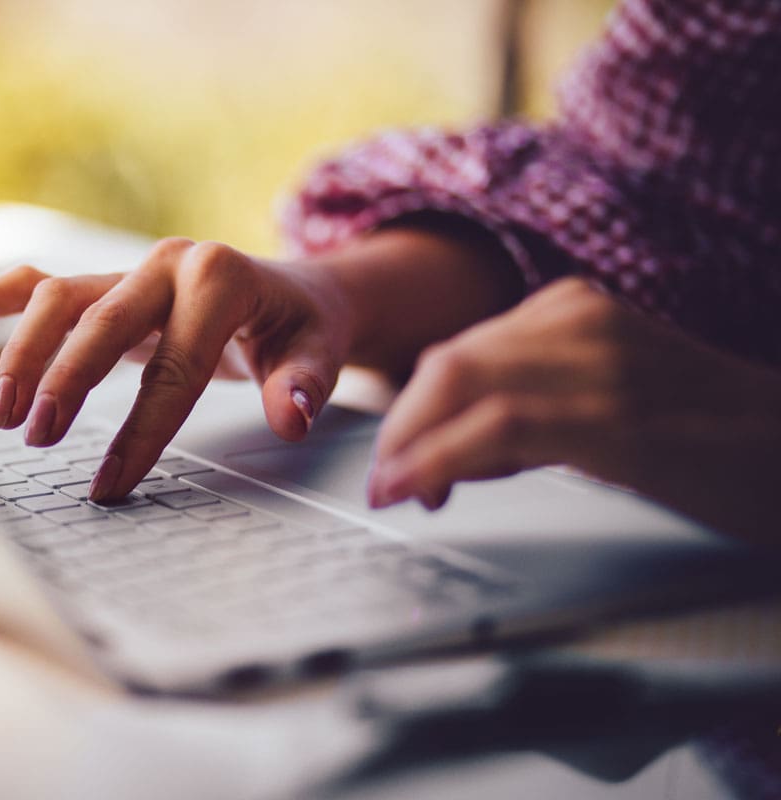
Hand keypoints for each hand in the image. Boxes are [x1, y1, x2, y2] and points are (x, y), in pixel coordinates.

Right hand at [0, 218, 520, 501]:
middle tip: (41, 439)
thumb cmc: (303, 329)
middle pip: (101, 319)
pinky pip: (37, 284)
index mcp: (220, 278)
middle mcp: (167, 263)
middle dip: (68, 379)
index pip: (174, 363)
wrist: (294, 292)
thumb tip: (289, 418)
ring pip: (58, 298)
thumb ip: (304, 385)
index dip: (143, 428)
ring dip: (25, 354)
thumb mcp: (319, 354)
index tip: (113, 483)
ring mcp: (129, 269)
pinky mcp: (104, 281)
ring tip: (9, 419)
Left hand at [369, 277, 780, 544]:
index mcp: (576, 310)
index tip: (401, 462)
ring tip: (392, 490)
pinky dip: (439, 459)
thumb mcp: (608, 400)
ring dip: (409, 445)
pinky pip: (497, 429)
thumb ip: (535, 409)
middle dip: (401, 428)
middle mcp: (580, 321)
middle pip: (447, 365)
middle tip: (386, 480)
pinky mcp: (614, 416)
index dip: (415, 412)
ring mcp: (598, 363)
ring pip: (458, 385)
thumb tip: (456, 455)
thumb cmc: (711, 436)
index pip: (461, 353)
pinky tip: (419, 489)